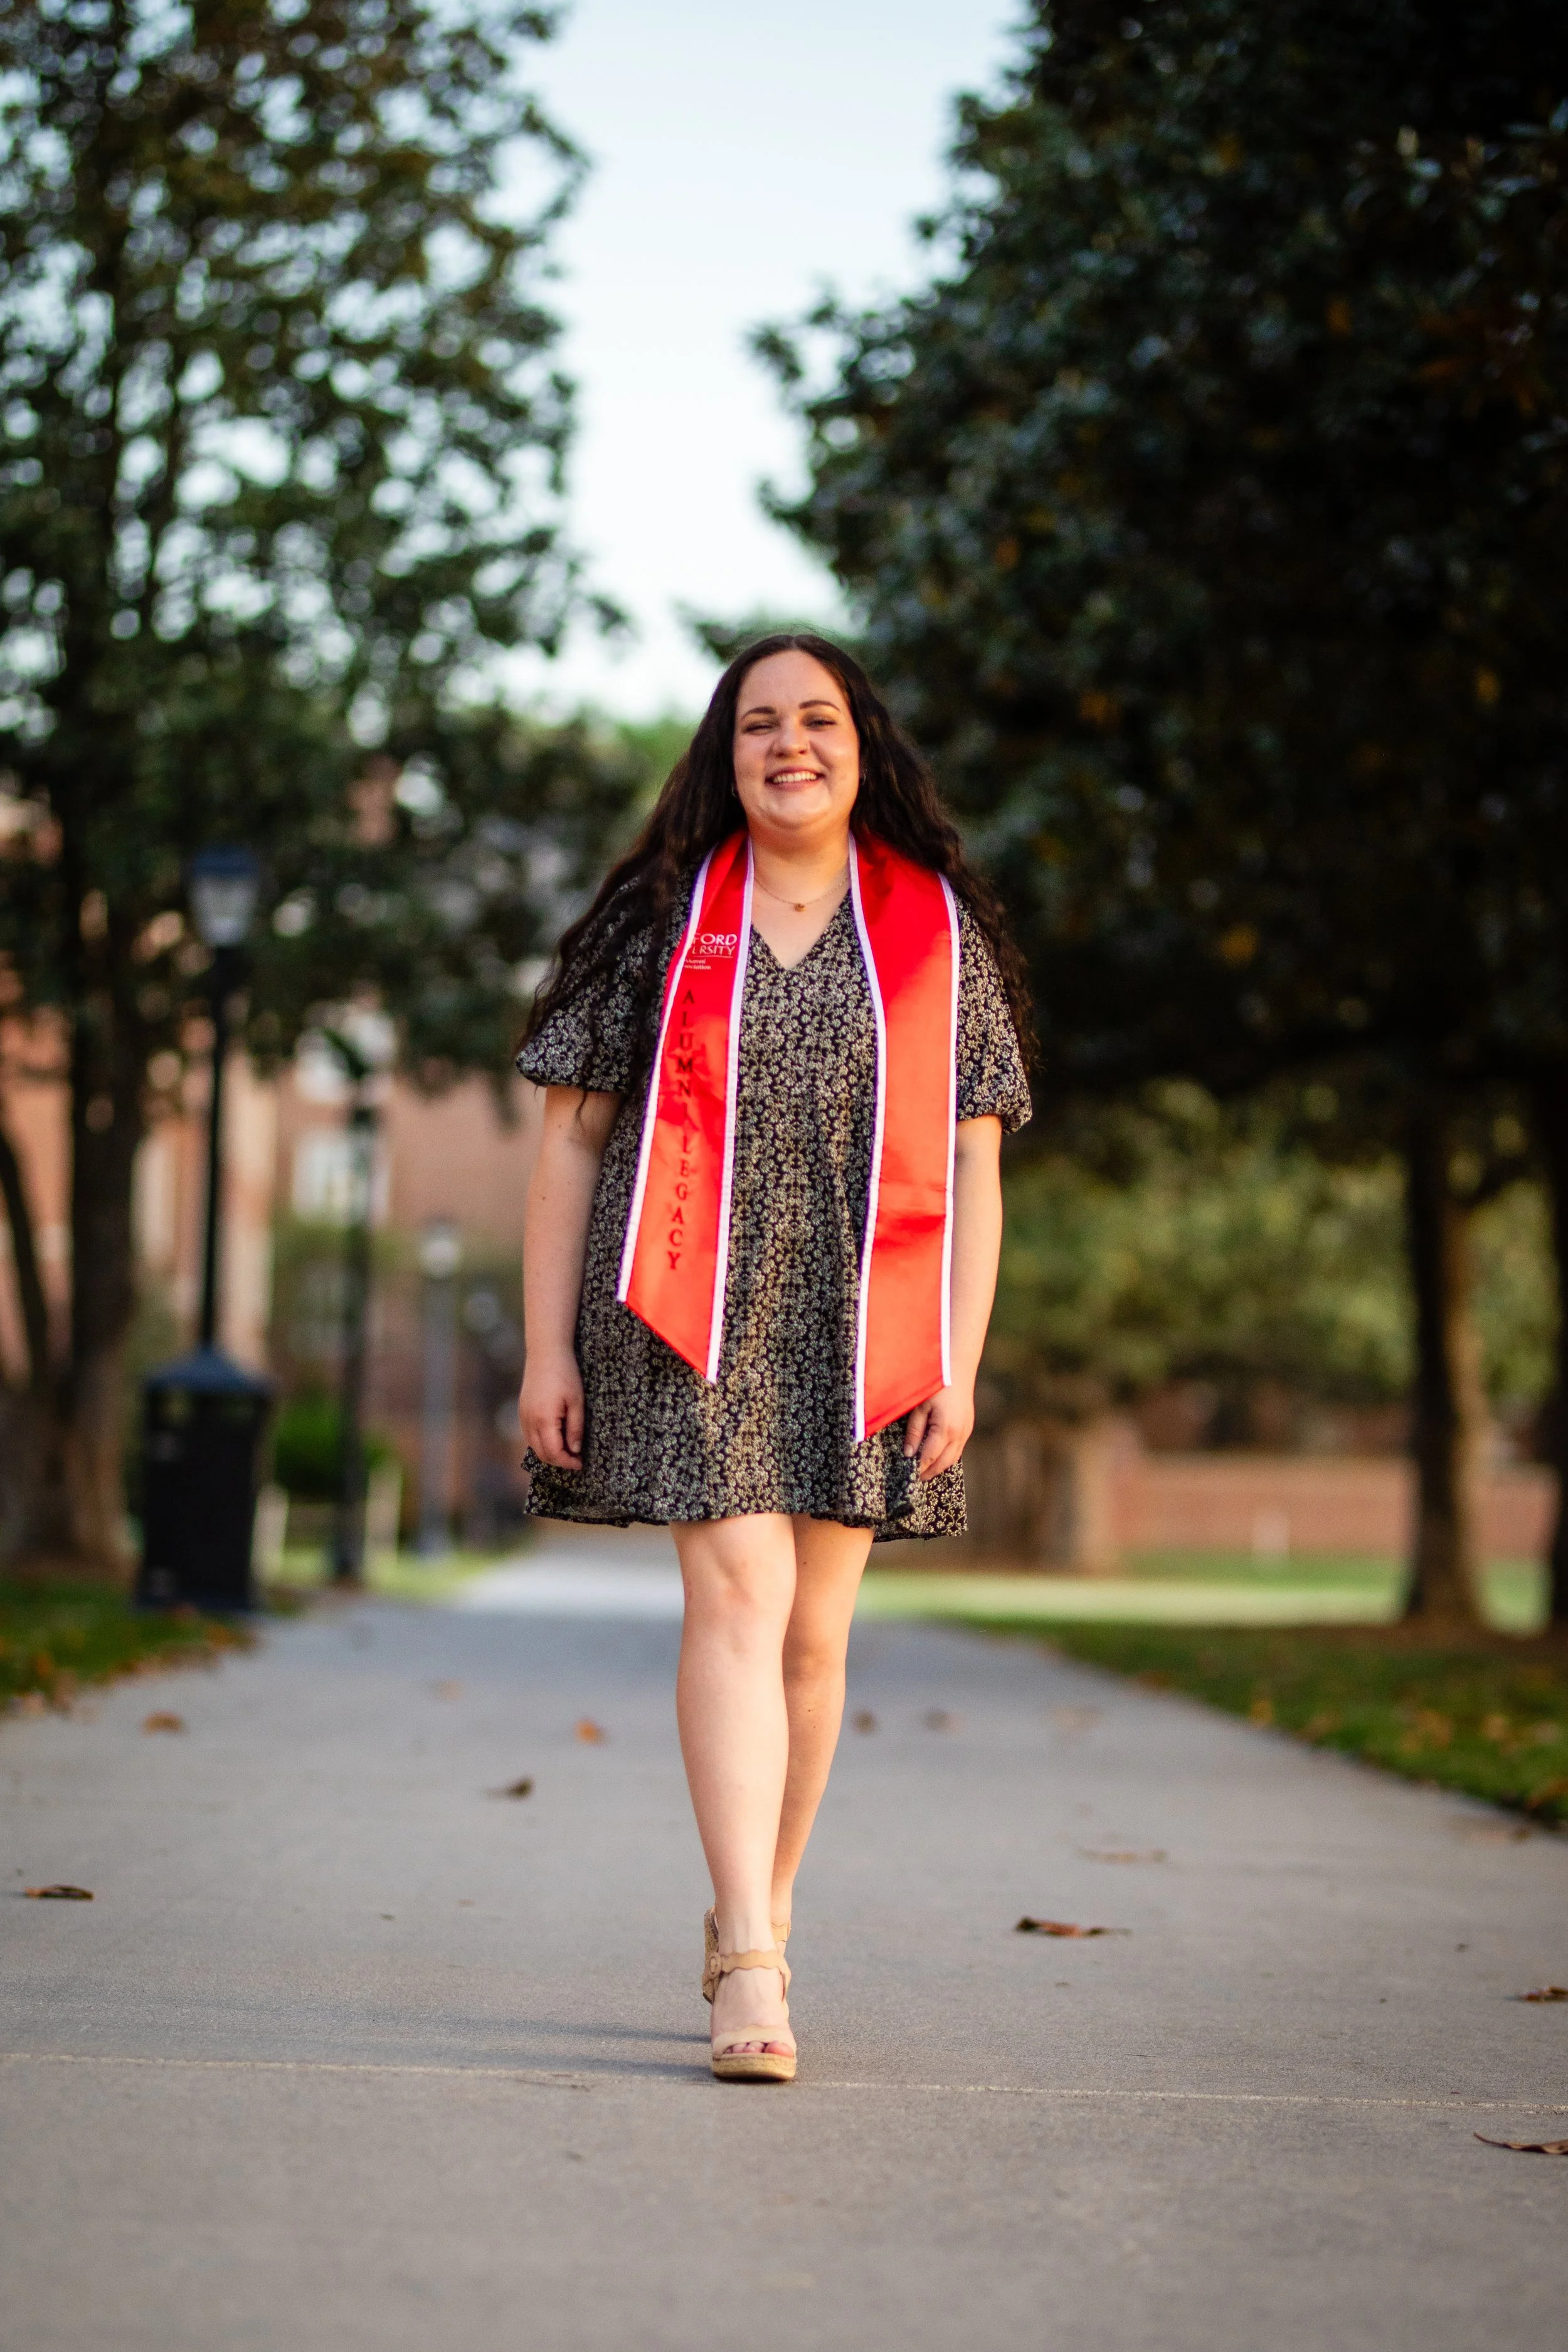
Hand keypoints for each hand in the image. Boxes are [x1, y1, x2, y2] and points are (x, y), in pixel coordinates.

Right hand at [518, 1350, 584, 1469]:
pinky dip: (542, 1442)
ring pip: (534, 1446)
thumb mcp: (577, 1402)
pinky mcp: (522, 1410)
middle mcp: (529, 1421)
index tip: (581, 1463)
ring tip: (568, 1449)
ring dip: (550, 1453)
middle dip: (559, 1461)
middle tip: (576, 1459)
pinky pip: (530, 1435)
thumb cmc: (565, 1374)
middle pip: (542, 1454)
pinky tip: (556, 1437)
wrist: (546, 1352)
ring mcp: (523, 1416)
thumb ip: (575, 1428)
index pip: (554, 1453)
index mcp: (543, 1420)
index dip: (568, 1462)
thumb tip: (575, 1449)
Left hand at [903, 1382, 974, 1480]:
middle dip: (930, 1472)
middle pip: (944, 1462)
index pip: (930, 1457)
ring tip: (925, 1472)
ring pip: (953, 1458)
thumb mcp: (919, 1407)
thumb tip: (909, 1454)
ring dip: (939, 1467)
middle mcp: (959, 1434)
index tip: (908, 1476)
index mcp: (945, 1429)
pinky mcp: (968, 1428)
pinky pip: (958, 1449)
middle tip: (916, 1479)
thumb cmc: (936, 1385)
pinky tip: (937, 1457)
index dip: (919, 1468)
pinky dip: (947, 1457)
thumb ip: (914, 1432)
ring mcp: (966, 1431)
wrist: (958, 1369)